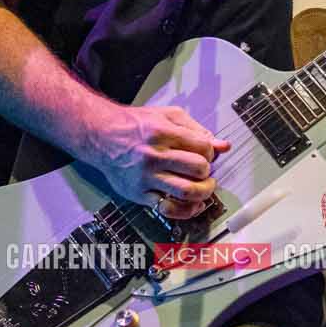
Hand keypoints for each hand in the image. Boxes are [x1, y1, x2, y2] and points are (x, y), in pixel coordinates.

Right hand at [85, 102, 230, 220]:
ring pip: (186, 191)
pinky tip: (192, 205)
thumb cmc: (135, 125)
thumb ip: (197, 129)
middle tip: (204, 171)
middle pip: (198, 169)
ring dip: (204, 192)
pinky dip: (186, 210)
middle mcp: (154, 156)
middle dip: (208, 170)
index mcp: (163, 134)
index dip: (211, 151)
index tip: (206, 152)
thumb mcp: (167, 116)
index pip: (203, 147)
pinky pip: (167, 208)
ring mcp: (146, 177)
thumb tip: (223, 145)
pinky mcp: (139, 193)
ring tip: (204, 187)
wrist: (101, 136)